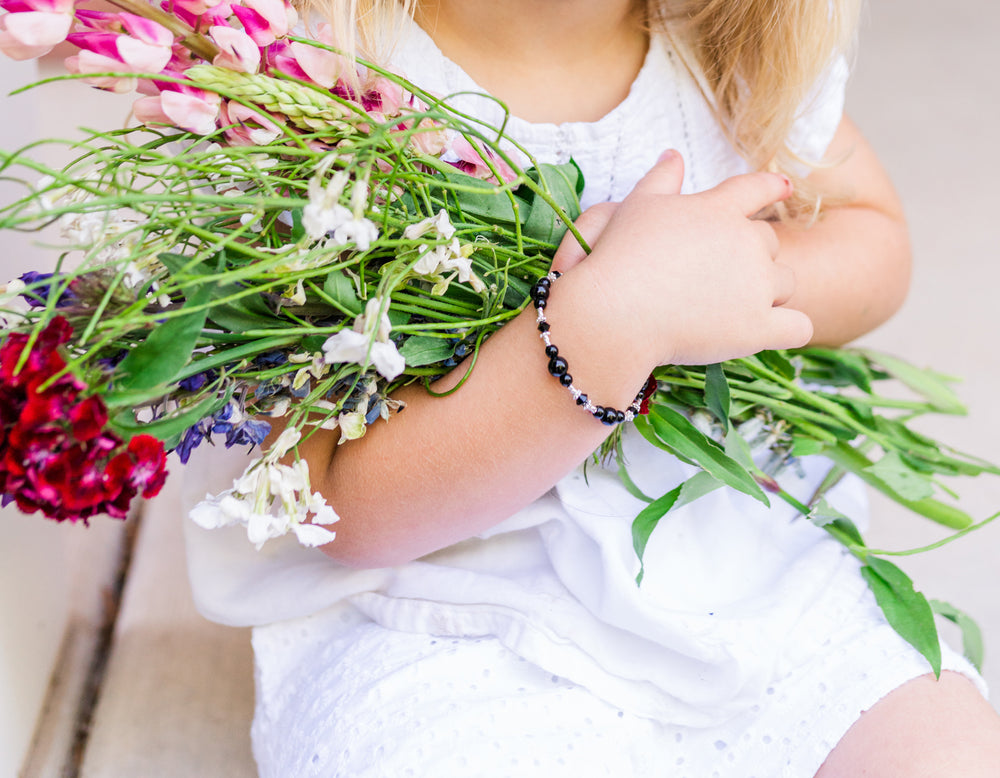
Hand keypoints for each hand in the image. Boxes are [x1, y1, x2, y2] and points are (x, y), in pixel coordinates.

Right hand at [574, 150, 812, 366]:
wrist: (616, 312)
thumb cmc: (621, 256)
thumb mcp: (637, 206)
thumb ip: (661, 179)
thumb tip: (673, 155)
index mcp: (720, 210)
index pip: (757, 189)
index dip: (772, 188)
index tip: (784, 188)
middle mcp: (747, 243)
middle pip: (770, 244)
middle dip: (753, 258)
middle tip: (718, 278)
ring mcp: (757, 286)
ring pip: (786, 284)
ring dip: (768, 294)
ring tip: (734, 309)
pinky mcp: (757, 328)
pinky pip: (798, 328)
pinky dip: (788, 330)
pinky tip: (768, 332)